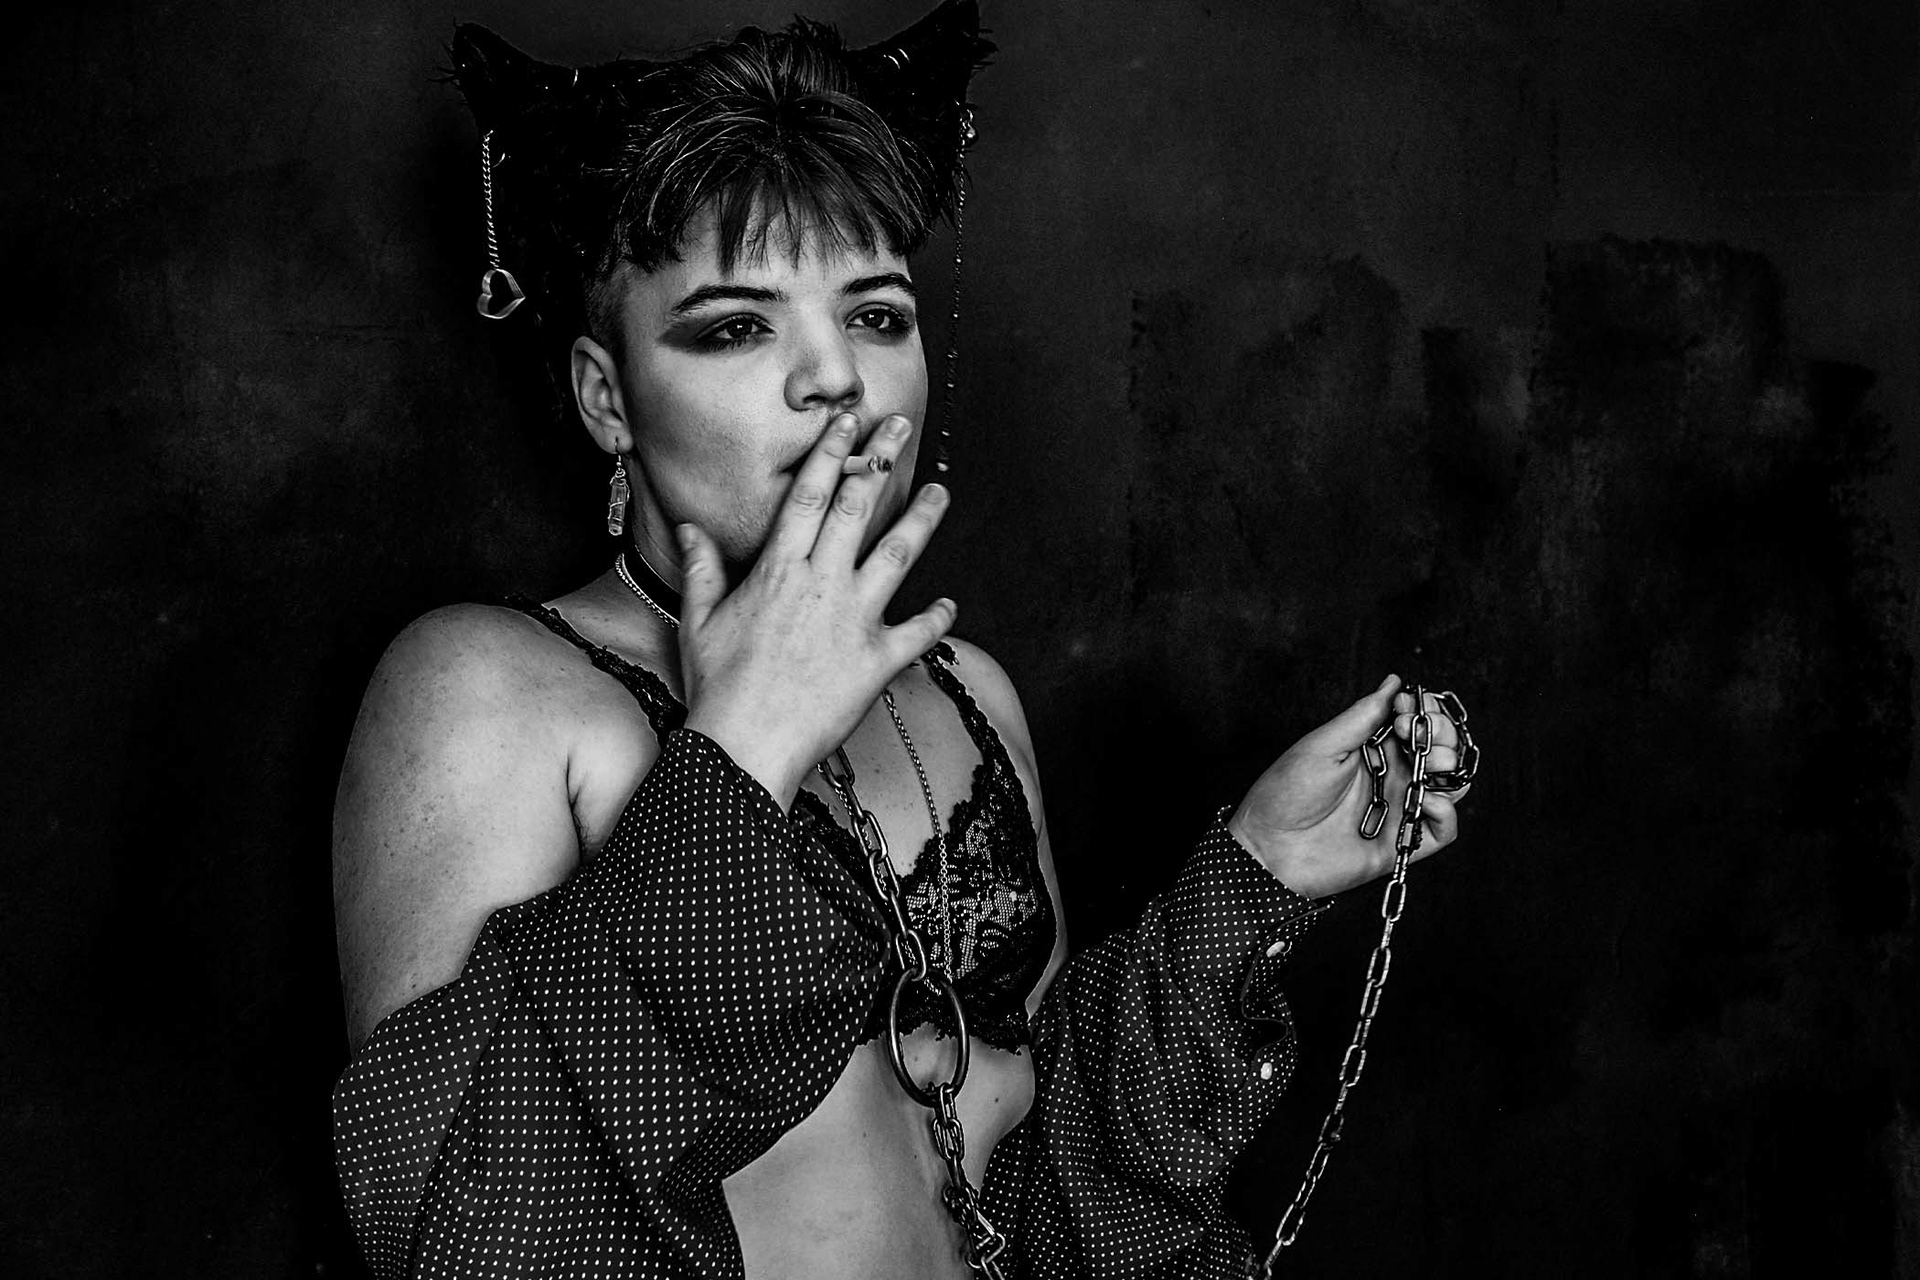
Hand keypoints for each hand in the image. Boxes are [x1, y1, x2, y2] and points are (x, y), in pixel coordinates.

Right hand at [678, 411, 955, 808]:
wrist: (744, 747)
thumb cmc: (718, 689)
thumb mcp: (699, 621)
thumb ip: (701, 569)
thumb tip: (689, 530)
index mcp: (778, 571)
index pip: (808, 496)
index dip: (829, 453)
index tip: (845, 421)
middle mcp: (821, 585)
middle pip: (856, 508)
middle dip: (879, 460)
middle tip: (899, 425)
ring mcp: (854, 620)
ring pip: (898, 555)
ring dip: (922, 520)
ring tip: (941, 492)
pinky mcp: (877, 661)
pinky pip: (918, 634)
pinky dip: (937, 619)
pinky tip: (950, 604)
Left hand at [1227, 675, 1471, 898]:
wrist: (1268, 847)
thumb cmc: (1285, 793)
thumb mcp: (1323, 746)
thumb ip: (1363, 716)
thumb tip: (1393, 682)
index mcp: (1373, 749)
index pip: (1417, 724)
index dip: (1424, 712)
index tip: (1409, 708)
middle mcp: (1391, 776)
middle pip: (1440, 750)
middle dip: (1442, 735)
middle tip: (1417, 736)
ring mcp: (1398, 808)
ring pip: (1449, 786)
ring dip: (1449, 769)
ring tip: (1430, 764)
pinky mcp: (1401, 842)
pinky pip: (1442, 830)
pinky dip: (1445, 812)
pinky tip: (1427, 799)